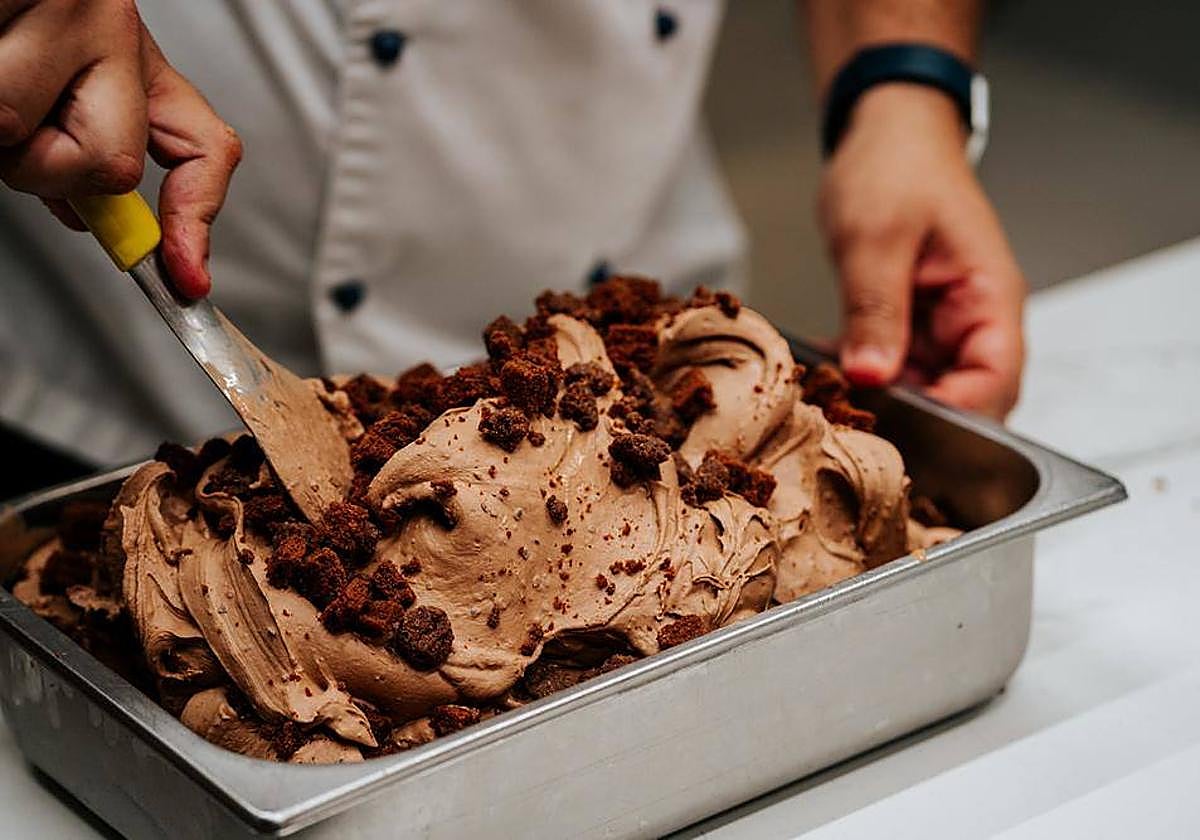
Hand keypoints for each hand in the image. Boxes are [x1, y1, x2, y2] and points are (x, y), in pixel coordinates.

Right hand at [0, 0, 240, 297]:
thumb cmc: (10, 27)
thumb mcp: (64, 91)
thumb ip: (91, 153)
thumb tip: (97, 223)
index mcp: (132, 50)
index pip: (203, 148)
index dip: (197, 220)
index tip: (188, 279)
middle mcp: (108, 22)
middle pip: (109, 161)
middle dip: (46, 169)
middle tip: (16, 130)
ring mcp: (56, 5)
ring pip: (13, 126)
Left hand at [818, 83, 1025, 418]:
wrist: (886, 133)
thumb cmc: (895, 167)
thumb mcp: (875, 237)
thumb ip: (875, 309)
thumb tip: (872, 376)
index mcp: (989, 299)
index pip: (994, 384)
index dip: (953, 418)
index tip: (900, 430)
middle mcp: (976, 323)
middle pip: (964, 401)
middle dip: (913, 421)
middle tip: (852, 423)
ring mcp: (944, 329)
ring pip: (925, 392)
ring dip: (882, 401)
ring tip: (833, 401)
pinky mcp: (912, 328)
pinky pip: (895, 371)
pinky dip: (864, 378)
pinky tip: (826, 374)